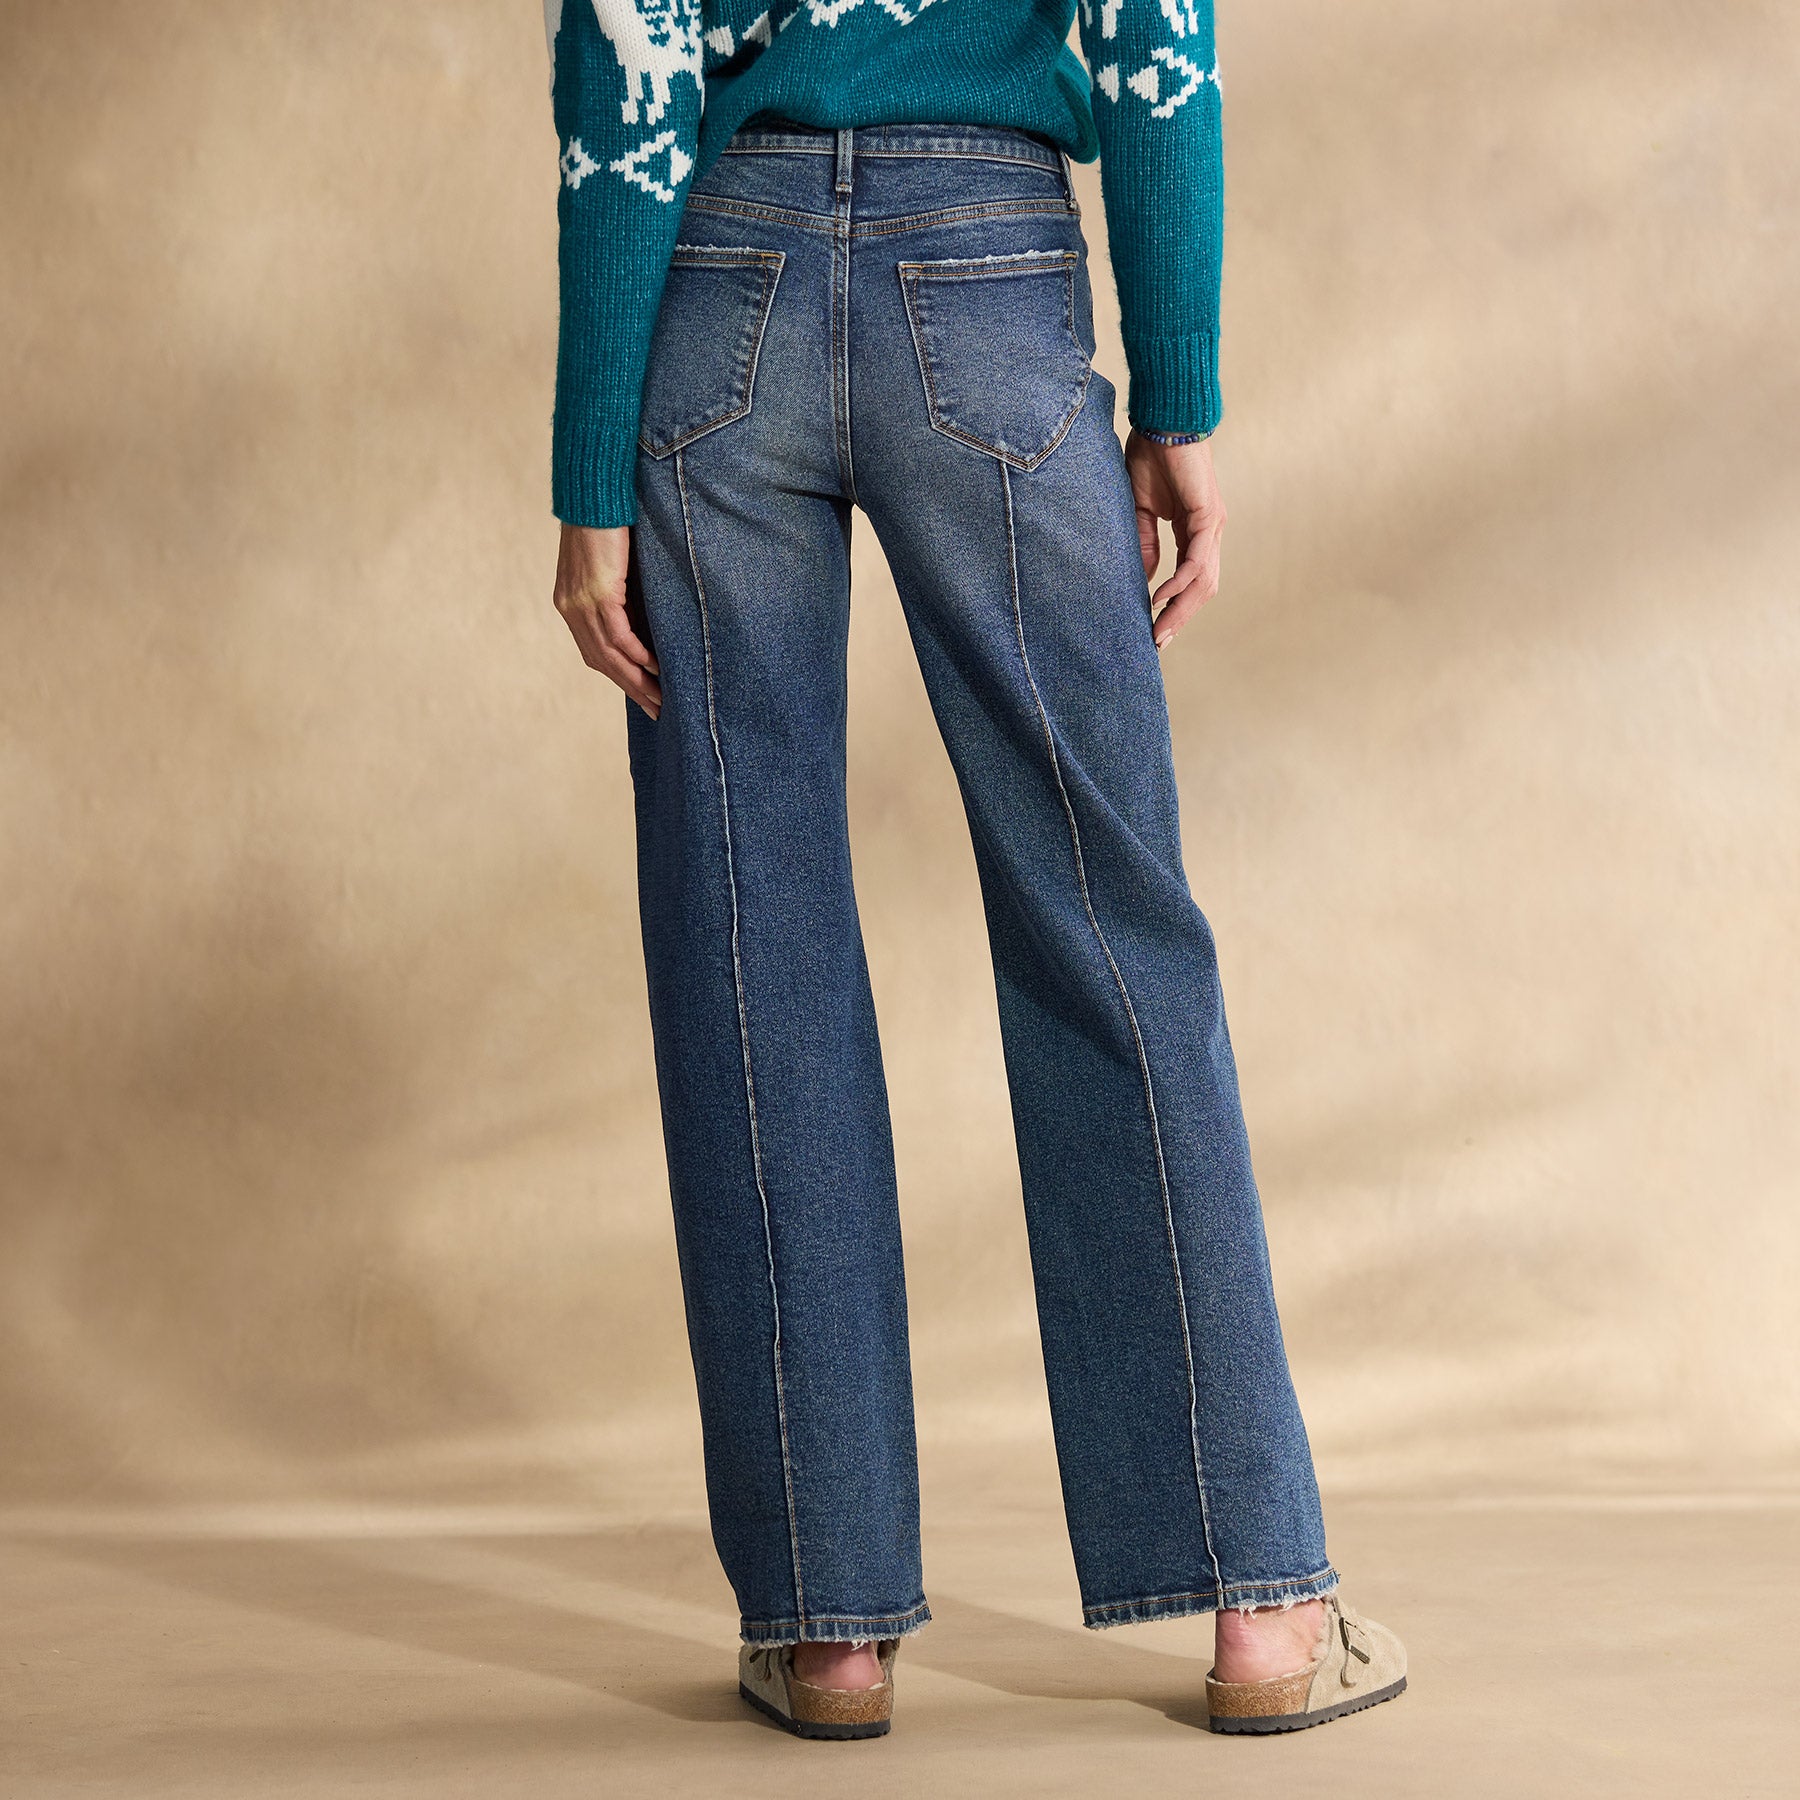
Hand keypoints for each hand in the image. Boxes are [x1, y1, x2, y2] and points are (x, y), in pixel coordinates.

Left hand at [553, 522, 660, 718]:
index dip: (617, 676)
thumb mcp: (608, 564)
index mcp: (569, 604)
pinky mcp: (598, 593)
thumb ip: (617, 592)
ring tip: (660, 698)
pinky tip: (654, 668)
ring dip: (636, 681)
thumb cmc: (605, 522)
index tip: (641, 695)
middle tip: (656, 710)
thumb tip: (642, 615)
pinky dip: (636, 655)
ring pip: (609, 655)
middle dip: (629, 688)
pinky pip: (618, 635)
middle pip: (600, 661)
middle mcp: (570, 608)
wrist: (594, 492)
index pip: (593, 652)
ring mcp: (582, 602)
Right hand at [1124, 430, 1225, 650]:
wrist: (1164, 420)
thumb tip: (1145, 581)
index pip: (1191, 580)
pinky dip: (1180, 581)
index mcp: (1194, 531)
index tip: (1154, 630)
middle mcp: (1209, 532)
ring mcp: (1212, 525)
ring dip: (1182, 608)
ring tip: (1160, 629)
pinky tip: (1161, 597)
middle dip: (1180, 618)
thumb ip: (1144, 544)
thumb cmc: (1151, 456)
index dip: (1175, 607)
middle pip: (1202, 588)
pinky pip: (1197, 559)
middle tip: (1158, 642)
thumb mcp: (1140, 509)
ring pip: (1204, 580)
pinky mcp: (1208, 515)